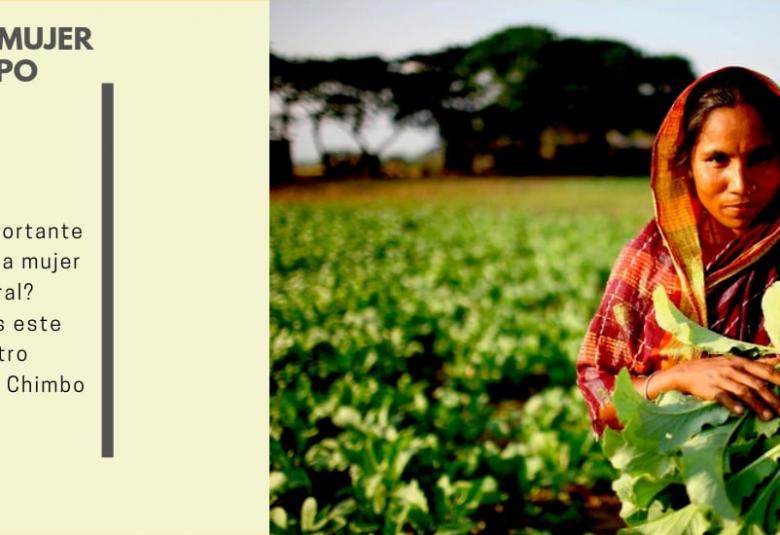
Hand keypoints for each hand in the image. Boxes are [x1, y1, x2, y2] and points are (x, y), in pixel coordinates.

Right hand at [660, 355, 779, 419]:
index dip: (779, 380)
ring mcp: (720, 378)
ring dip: (757, 405)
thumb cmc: (712, 368)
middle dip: (772, 399)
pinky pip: (723, 397)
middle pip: (756, 384)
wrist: (684, 373)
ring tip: (768, 417)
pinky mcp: (709, 388)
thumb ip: (756, 363)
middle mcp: (731, 369)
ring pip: (743, 392)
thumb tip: (778, 360)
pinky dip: (733, 404)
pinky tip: (741, 413)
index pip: (764, 371)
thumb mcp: (733, 361)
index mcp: (740, 362)